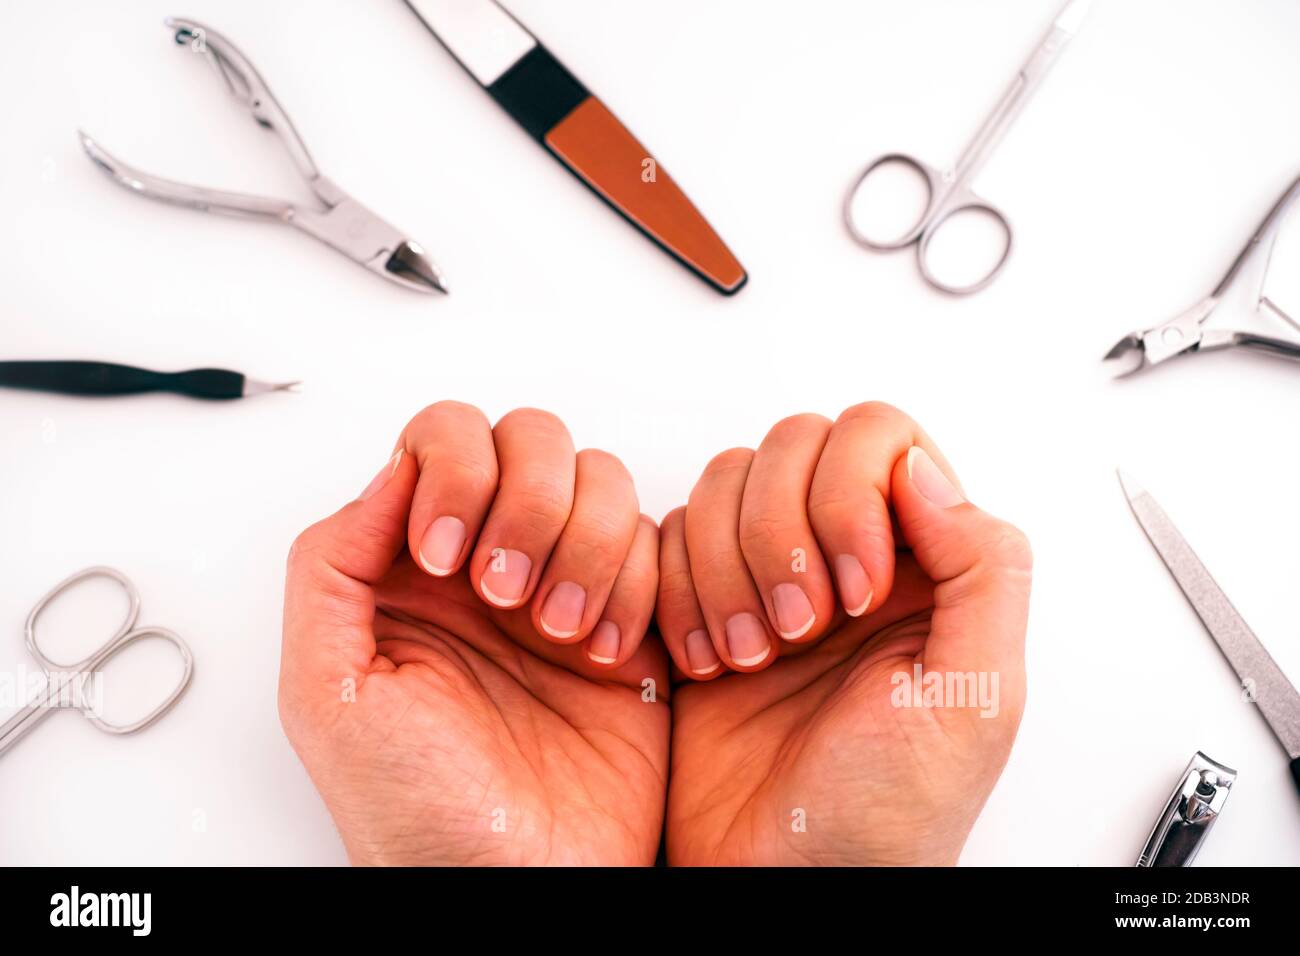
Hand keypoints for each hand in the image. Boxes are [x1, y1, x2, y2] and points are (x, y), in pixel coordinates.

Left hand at [279, 403, 668, 865]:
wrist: (517, 887)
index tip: (444, 556)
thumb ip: (331, 565)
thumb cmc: (415, 811)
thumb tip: (395, 470)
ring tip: (558, 636)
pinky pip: (655, 545)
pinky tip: (601, 659)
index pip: (444, 440)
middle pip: (532, 440)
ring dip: (586, 549)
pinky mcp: (629, 616)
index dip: (456, 473)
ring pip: (603, 480)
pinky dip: (635, 590)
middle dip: (528, 505)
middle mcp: (490, 560)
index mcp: (411, 565)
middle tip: (505, 595)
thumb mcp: (326, 691)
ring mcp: (564, 582)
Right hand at [657, 403, 1030, 864]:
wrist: (784, 882)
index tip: (855, 588)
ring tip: (751, 657)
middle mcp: (845, 555)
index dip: (850, 494)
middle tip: (800, 629)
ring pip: (726, 481)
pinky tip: (709, 663)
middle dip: (781, 534)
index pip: (880, 440)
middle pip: (794, 445)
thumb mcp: (974, 699)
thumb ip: (982, 569)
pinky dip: (679, 594)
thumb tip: (922, 470)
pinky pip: (671, 535)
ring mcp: (770, 573)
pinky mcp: (702, 599)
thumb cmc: (885, 815)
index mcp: (923, 566)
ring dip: (726, 570)